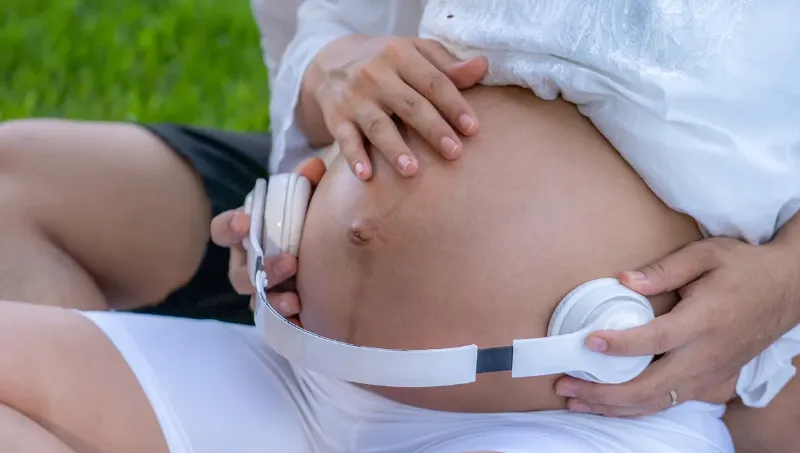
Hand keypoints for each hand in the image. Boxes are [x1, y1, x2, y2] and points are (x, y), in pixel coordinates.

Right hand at [209, 157, 326, 318]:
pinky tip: (303, 313)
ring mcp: (260, 289)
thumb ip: (308, 183)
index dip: (230, 227)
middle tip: (291, 262)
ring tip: (296, 298)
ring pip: (254, 299)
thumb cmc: (305, 221)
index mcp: (245, 234)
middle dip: (262, 268)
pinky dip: (285, 317)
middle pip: (239, 273)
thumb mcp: (307, 200)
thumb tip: (315, 166)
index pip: (222, 230)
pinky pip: (273, 319)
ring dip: (273, 297)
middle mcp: (246, 264)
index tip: (245, 222)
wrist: (328, 254)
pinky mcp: (277, 309)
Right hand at [311, 35, 487, 179]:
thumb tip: (483, 67)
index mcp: (400, 54)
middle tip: (454, 153)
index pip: (433, 82)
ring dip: (395, 149)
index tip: (472, 128)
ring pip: (379, 126)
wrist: (330, 62)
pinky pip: (345, 140)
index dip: (454, 105)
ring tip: (413, 170)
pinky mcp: (337, 118)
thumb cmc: (386, 61)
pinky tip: (366, 175)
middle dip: (433, 129)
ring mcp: (354, 98)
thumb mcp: (415, 52)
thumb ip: (447, 64)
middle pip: (410, 105)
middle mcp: (375, 74)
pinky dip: (354, 157)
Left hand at [554, 237, 799, 416]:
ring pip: (658, 402)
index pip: (657, 340)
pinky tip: (610, 405)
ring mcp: (712, 373)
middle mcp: (708, 354)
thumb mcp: (706, 254)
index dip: (621, 344)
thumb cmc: (744, 268)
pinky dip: (637, 408)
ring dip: (615, 407)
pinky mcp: (712, 381)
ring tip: (577, 400)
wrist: (788, 290)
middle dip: (604, 392)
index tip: (588, 342)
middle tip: (566, 383)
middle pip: (651, 386)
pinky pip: (670, 402)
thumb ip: (663, 270)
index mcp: (706, 320)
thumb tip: (623, 281)